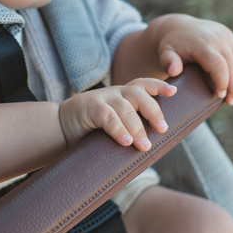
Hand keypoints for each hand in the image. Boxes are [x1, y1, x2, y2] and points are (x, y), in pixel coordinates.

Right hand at [58, 78, 177, 150]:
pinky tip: (125, 141)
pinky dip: (118, 129)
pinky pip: (107, 117)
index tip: (173, 92)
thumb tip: (151, 148)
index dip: (158, 86)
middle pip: (138, 95)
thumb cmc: (90, 129)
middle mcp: (115, 93)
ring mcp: (102, 99)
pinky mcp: (89, 108)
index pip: (143, 84)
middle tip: (162, 129)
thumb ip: (129, 127)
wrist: (58, 127)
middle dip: (153, 111)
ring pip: (125, 108)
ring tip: (143, 146)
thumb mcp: (113, 124)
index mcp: (123, 94)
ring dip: (136, 128)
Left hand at [152, 14, 232, 105]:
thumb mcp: (165, 53)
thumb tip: (174, 72)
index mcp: (203, 43)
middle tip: (231, 102)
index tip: (220, 96)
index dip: (222, 81)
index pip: (218, 64)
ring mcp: (227, 36)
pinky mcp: (232, 37)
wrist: (180, 27)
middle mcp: (218, 38)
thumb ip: (168, 62)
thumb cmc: (173, 45)